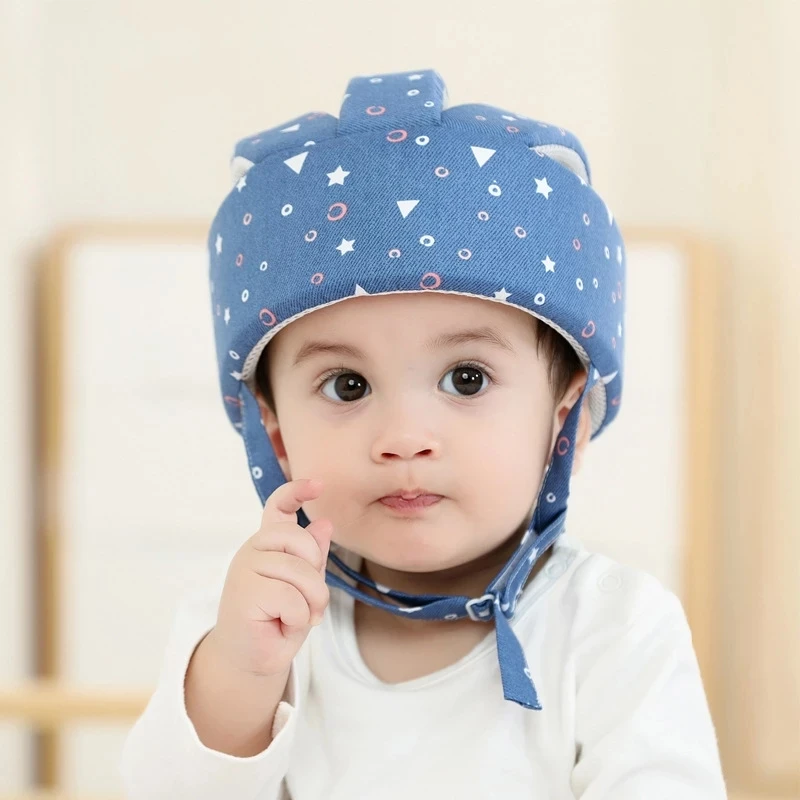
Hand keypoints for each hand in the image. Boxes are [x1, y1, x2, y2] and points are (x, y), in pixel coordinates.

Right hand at [208, 478, 332, 677]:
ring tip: (297, 617)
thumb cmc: (278, 620)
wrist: (251, 658)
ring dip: (310, 603)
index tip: (319, 484)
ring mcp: (245, 567)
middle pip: (303, 542)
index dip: (297, 491)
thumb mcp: (305, 587)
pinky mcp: (243, 591)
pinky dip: (297, 617)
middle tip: (311, 604)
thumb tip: (324, 523)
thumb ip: (313, 557)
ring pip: (301, 573)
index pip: (278, 506)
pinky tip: (281, 624)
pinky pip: (292, 598)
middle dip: (317, 576)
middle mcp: (254, 548)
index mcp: (269, 543)